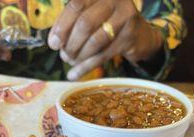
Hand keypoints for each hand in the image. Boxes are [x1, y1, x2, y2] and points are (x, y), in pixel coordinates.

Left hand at [48, 0, 162, 79]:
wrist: (140, 35)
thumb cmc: (109, 24)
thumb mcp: (93, 15)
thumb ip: (74, 21)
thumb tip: (54, 40)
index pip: (76, 5)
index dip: (62, 26)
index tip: (53, 44)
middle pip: (85, 23)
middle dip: (71, 43)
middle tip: (63, 56)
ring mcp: (125, 17)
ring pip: (95, 41)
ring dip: (79, 56)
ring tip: (70, 62)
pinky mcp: (129, 37)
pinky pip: (103, 55)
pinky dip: (86, 67)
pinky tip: (74, 74)